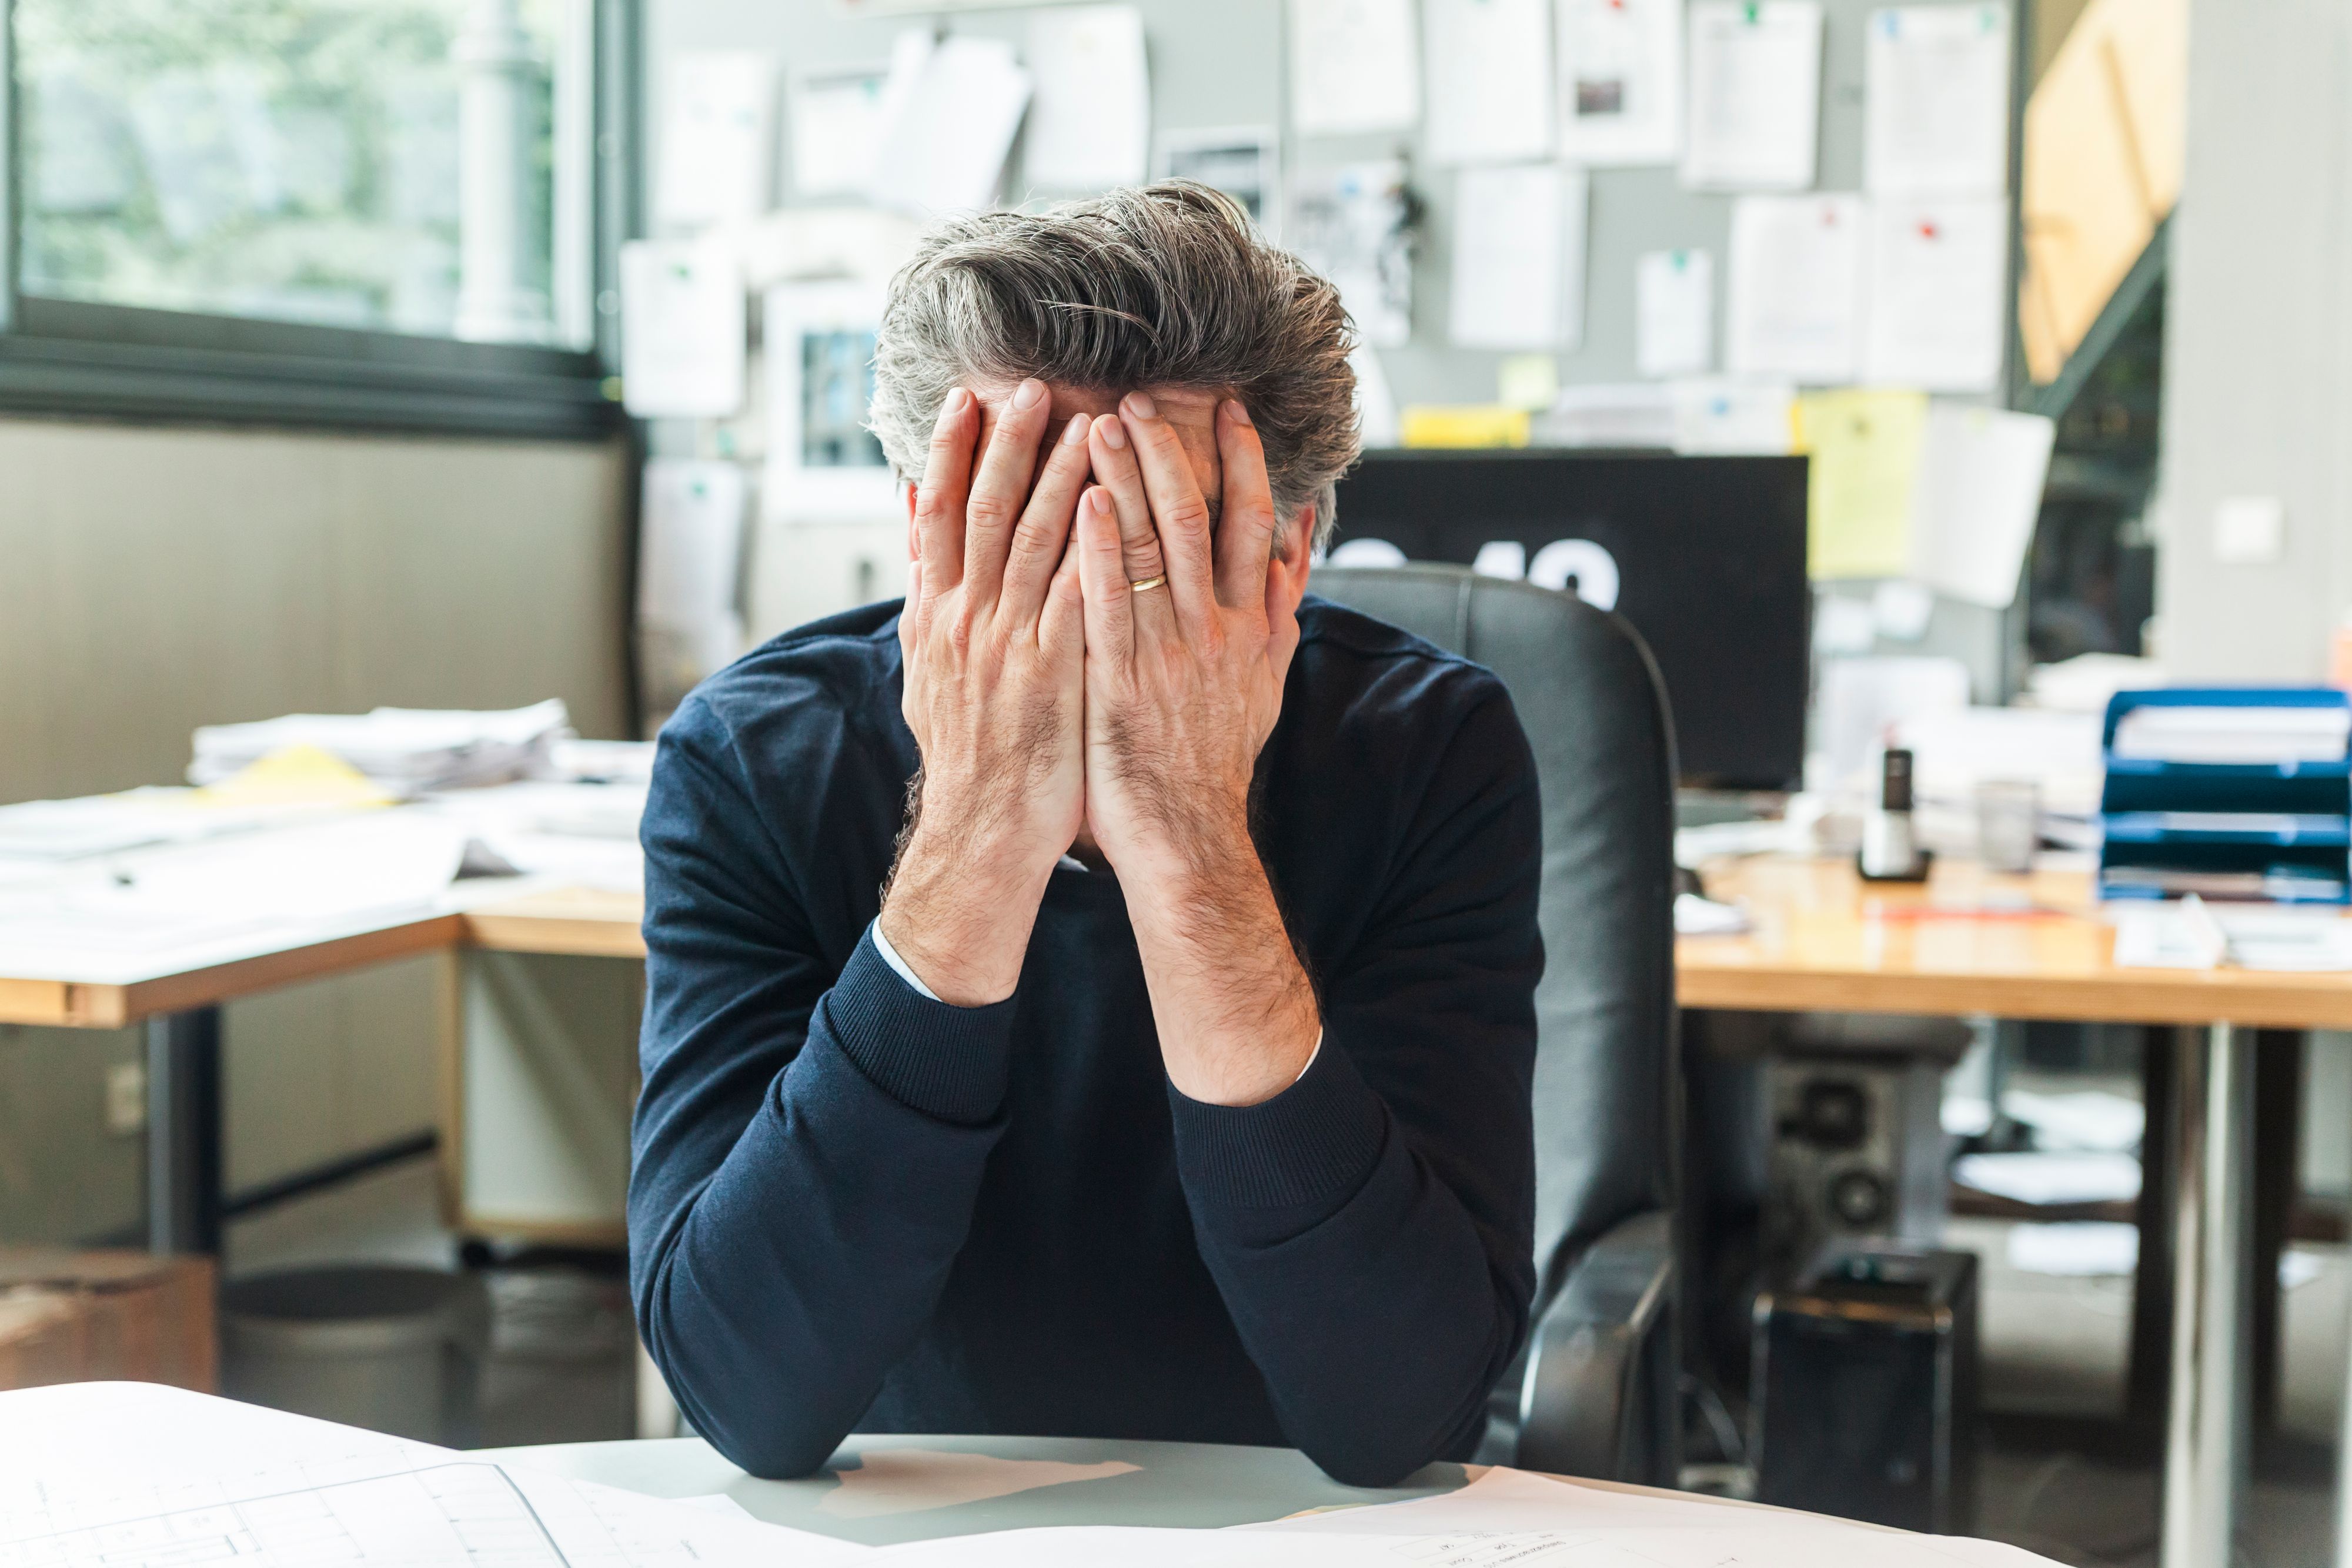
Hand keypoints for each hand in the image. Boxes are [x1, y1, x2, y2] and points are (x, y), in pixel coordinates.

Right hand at [882, 382, 1091, 1004]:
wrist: (983, 830)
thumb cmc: (966, 749)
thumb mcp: (925, 664)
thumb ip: (923, 585)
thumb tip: (913, 509)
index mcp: (934, 614)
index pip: (939, 513)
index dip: (953, 451)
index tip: (970, 397)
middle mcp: (964, 621)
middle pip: (985, 511)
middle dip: (1008, 445)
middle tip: (1035, 388)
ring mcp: (1008, 645)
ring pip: (1035, 543)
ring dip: (1061, 478)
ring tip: (1089, 425)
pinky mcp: (1053, 674)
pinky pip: (1076, 595)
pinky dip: (1093, 547)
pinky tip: (1117, 508)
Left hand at [1075, 393, 1318, 1104]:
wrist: (1188, 835)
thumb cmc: (1214, 756)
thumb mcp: (1267, 676)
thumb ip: (1282, 603)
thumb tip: (1301, 535)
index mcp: (1251, 623)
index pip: (1251, 523)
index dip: (1240, 460)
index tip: (1224, 406)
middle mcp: (1218, 628)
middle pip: (1201, 519)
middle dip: (1173, 450)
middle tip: (1145, 394)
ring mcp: (1172, 651)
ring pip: (1152, 547)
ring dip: (1127, 479)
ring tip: (1101, 422)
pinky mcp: (1124, 676)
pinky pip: (1111, 599)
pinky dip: (1100, 548)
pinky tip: (1082, 501)